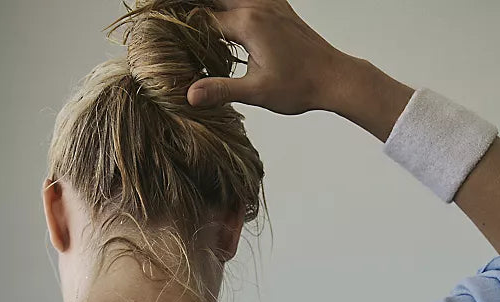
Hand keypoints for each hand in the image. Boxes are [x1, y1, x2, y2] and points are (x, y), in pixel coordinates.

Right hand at [186, 0, 345, 113]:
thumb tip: (189, 95)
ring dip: (213, 5)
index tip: (165, 42)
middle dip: (191, 8)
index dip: (181, 30)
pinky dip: (232, 3)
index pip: (202, 20)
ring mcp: (269, 2)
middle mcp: (257, 5)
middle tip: (170, 17)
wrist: (334, 77)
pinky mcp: (277, 6)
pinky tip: (225, 11)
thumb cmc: (300, 86)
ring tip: (193, 16)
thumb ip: (221, 89)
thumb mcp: (257, 92)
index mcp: (248, 23)